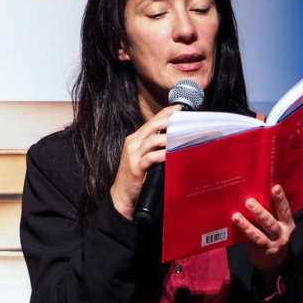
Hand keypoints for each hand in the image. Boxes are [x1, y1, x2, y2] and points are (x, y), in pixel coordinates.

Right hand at [110, 105, 179, 219]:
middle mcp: (132, 144)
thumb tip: (173, 137)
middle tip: (180, 117)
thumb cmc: (136, 174)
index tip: (178, 108)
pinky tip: (169, 154)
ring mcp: (133, 155)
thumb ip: (153, 146)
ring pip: (150, 140)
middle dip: (166, 120)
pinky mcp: (136, 168)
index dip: (164, 113)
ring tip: (179, 135)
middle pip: (151, 127)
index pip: (151, 122)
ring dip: (166, 137)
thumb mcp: (142, 156)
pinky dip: (161, 154)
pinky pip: (150, 158)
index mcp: (135, 139)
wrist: (122, 194)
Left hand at [232, 184, 293, 287]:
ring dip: (247, 226)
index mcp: (288, 224)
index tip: (275, 187)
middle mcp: (282, 235)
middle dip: (260, 212)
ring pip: (258, 236)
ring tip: (236, 216)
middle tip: (249, 201)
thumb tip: (257, 191)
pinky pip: (250, 243)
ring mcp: (271, 245)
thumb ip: (273, 212)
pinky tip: (234, 228)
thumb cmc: (274, 234)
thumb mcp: (280, 223)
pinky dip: (242, 235)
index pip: (285, 210)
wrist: (274, 261)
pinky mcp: (260, 253)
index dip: (281, 199)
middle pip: (270, 223)